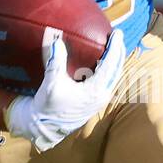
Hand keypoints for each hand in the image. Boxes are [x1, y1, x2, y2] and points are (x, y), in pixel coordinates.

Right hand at [5, 29, 124, 151]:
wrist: (44, 128)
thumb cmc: (47, 107)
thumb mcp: (51, 84)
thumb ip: (55, 62)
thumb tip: (57, 40)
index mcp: (94, 91)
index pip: (110, 65)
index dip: (115, 48)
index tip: (117, 33)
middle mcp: (101, 96)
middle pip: (116, 70)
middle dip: (118, 52)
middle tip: (117, 36)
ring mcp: (99, 100)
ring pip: (113, 76)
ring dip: (114, 61)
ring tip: (113, 46)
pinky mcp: (93, 102)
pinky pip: (106, 81)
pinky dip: (106, 69)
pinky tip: (99, 62)